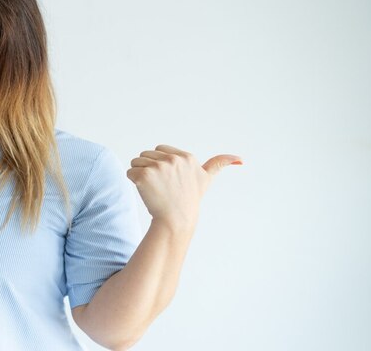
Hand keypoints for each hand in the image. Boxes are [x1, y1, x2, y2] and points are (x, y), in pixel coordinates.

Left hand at [127, 145, 241, 230]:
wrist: (176, 219)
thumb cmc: (189, 199)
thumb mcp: (206, 179)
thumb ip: (220, 164)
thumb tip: (241, 159)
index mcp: (186, 157)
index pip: (159, 150)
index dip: (160, 164)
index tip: (169, 179)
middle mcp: (173, 160)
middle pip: (146, 155)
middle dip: (149, 168)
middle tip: (161, 186)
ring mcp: (158, 167)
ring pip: (136, 162)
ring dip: (140, 174)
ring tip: (154, 188)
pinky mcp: (144, 176)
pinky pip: (130, 172)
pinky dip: (133, 181)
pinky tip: (145, 191)